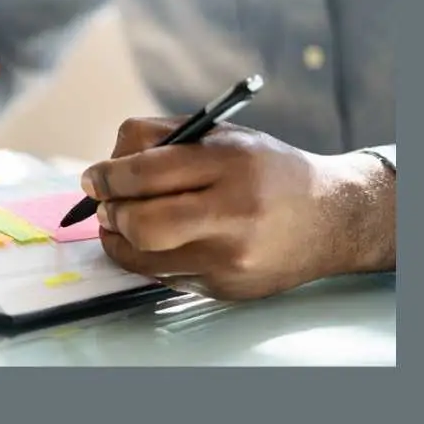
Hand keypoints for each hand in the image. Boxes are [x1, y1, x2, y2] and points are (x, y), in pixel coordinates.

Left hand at [81, 117, 395, 300]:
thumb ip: (162, 138)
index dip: (108, 175)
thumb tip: (106, 168)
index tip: (93, 178)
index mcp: (231, 163)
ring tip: (121, 222)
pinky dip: (148, 257)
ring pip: (145, 258)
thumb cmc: (267, 169)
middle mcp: (235, 213)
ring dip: (119, 239)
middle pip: (143, 223)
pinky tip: (156, 241)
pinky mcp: (227, 288)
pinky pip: (164, 276)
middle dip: (111, 212)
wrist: (331, 217)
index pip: (147, 171)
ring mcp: (231, 258)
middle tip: (105, 204)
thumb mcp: (223, 135)